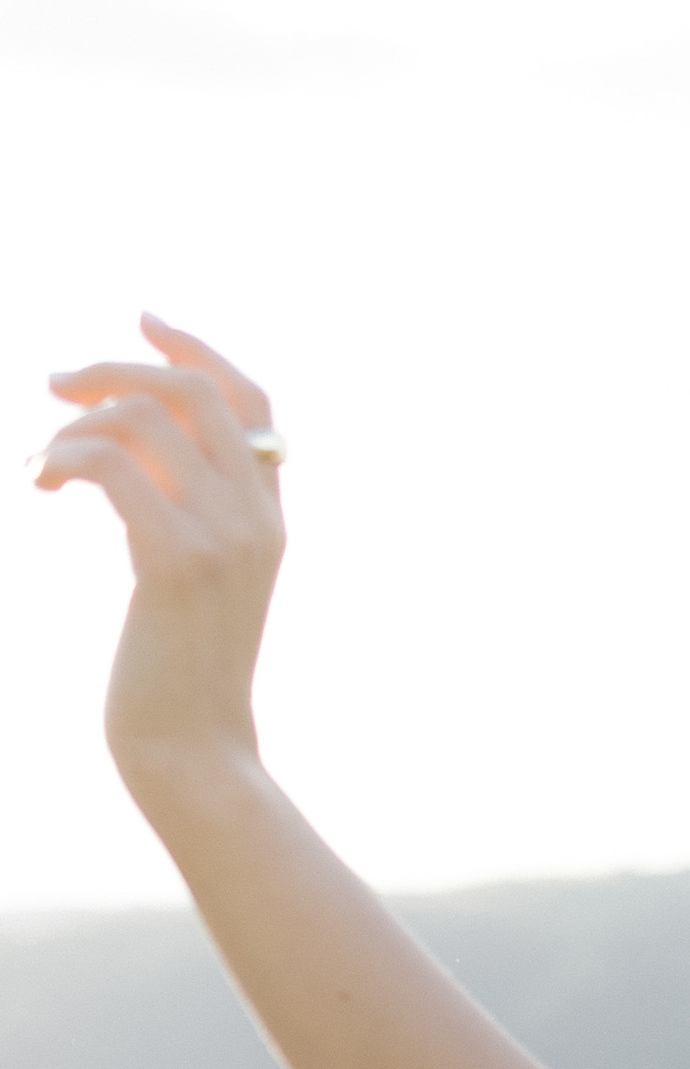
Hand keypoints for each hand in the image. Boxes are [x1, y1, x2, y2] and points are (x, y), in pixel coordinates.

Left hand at [33, 318, 285, 792]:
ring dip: (73, 424)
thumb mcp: (195, 579)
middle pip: (194, 391)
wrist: (193, 749)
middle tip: (52, 384)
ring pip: (144, 418)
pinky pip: (110, 464)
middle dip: (114, 368)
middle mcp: (258, 517)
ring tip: (40, 464)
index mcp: (271, 517)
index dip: (196, 348)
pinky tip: (41, 485)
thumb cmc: (179, 673)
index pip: (251, 400)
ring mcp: (224, 536)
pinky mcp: (176, 561)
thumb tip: (126, 445)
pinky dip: (63, 457)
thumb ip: (187, 512)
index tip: (143, 318)